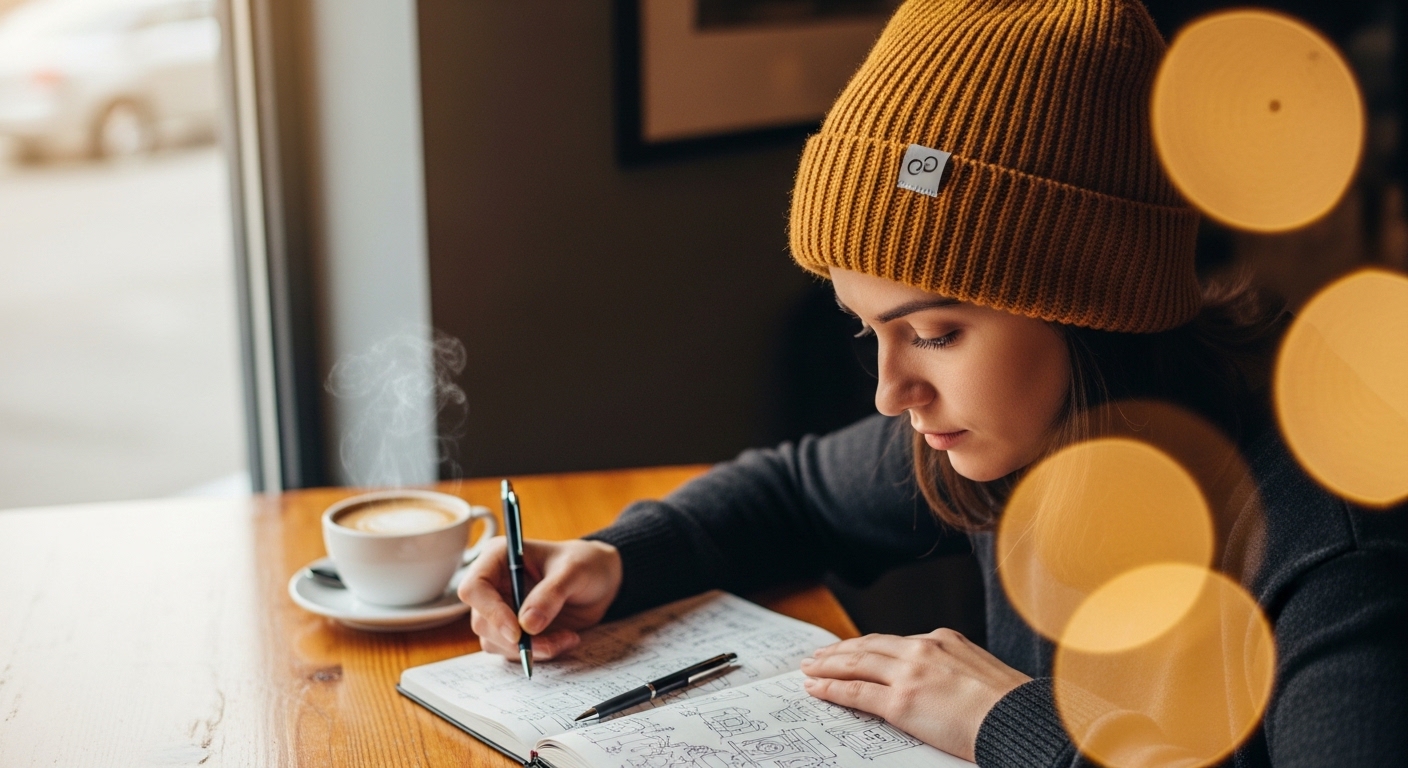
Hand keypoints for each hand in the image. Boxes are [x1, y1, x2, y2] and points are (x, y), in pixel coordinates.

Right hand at [458, 537, 621, 660]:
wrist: (601, 580)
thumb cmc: (586, 564)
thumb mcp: (574, 572)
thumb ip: (550, 595)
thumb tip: (526, 625)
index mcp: (498, 558)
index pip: (474, 588)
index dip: (491, 612)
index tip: (518, 632)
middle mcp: (494, 585)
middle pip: (482, 622)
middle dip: (516, 640)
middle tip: (552, 643)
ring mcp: (502, 609)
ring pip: (496, 642)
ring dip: (531, 649)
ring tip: (567, 638)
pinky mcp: (514, 630)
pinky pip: (513, 652)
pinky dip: (539, 653)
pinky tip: (565, 639)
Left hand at [800, 629, 1030, 761]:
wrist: (1020, 721)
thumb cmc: (1010, 706)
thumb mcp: (981, 669)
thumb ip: (953, 667)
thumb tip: (939, 680)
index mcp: (944, 638)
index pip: (894, 641)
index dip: (867, 645)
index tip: (852, 648)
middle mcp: (922, 648)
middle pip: (868, 646)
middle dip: (839, 650)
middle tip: (818, 655)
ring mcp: (909, 674)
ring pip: (856, 663)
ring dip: (828, 665)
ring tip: (810, 669)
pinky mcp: (901, 702)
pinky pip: (856, 692)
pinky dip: (831, 689)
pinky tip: (816, 688)